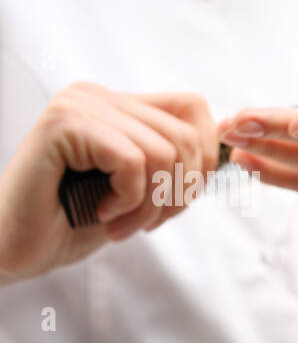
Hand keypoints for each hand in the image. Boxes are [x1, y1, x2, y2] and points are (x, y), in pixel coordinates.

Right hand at [0, 82, 217, 284]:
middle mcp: (98, 94)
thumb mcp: (143, 188)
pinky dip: (128, 201)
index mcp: (118, 104)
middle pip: (187, 137)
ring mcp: (78, 104)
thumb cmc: (76, 221)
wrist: (16, 247)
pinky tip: (101, 213)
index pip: (196, 111)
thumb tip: (230, 146)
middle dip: (179, 195)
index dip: (203, 162)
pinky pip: (133, 162)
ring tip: (121, 224)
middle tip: (146, 225)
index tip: (175, 202)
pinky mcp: (63, 123)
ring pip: (165, 154)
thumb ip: (177, 161)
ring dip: (151, 206)